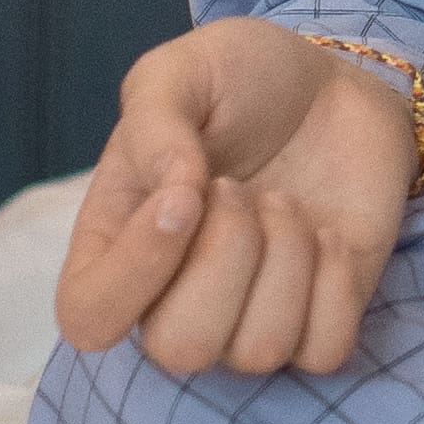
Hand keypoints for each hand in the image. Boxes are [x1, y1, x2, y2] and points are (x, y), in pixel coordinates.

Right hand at [54, 20, 423, 376]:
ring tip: (283, 200)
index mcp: (115, 247)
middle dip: (226, 257)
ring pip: (259, 351)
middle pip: (180, 349)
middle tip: (240, 188)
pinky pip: (324, 351)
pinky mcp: (320, 320)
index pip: (89, 317)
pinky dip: (334, 285)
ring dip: (285, 258)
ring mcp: (248, 317)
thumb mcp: (180, 72)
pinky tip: (327, 234)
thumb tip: (175, 198)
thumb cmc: (240, 81)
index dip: (136, 270)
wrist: (332, 83)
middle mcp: (173, 299)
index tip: (189, 195)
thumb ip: (154, 124)